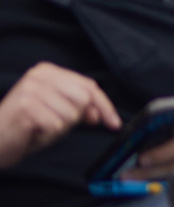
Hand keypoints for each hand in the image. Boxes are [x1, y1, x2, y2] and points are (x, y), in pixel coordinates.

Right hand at [0, 63, 118, 171]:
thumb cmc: (28, 126)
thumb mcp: (58, 112)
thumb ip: (80, 108)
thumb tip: (99, 113)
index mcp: (49, 72)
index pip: (89, 86)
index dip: (105, 106)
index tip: (114, 123)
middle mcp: (39, 75)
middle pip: (83, 98)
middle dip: (76, 118)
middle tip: (57, 124)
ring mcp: (31, 89)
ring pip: (71, 115)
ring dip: (59, 128)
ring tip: (41, 126)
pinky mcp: (25, 106)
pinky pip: (56, 126)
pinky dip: (48, 135)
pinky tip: (34, 132)